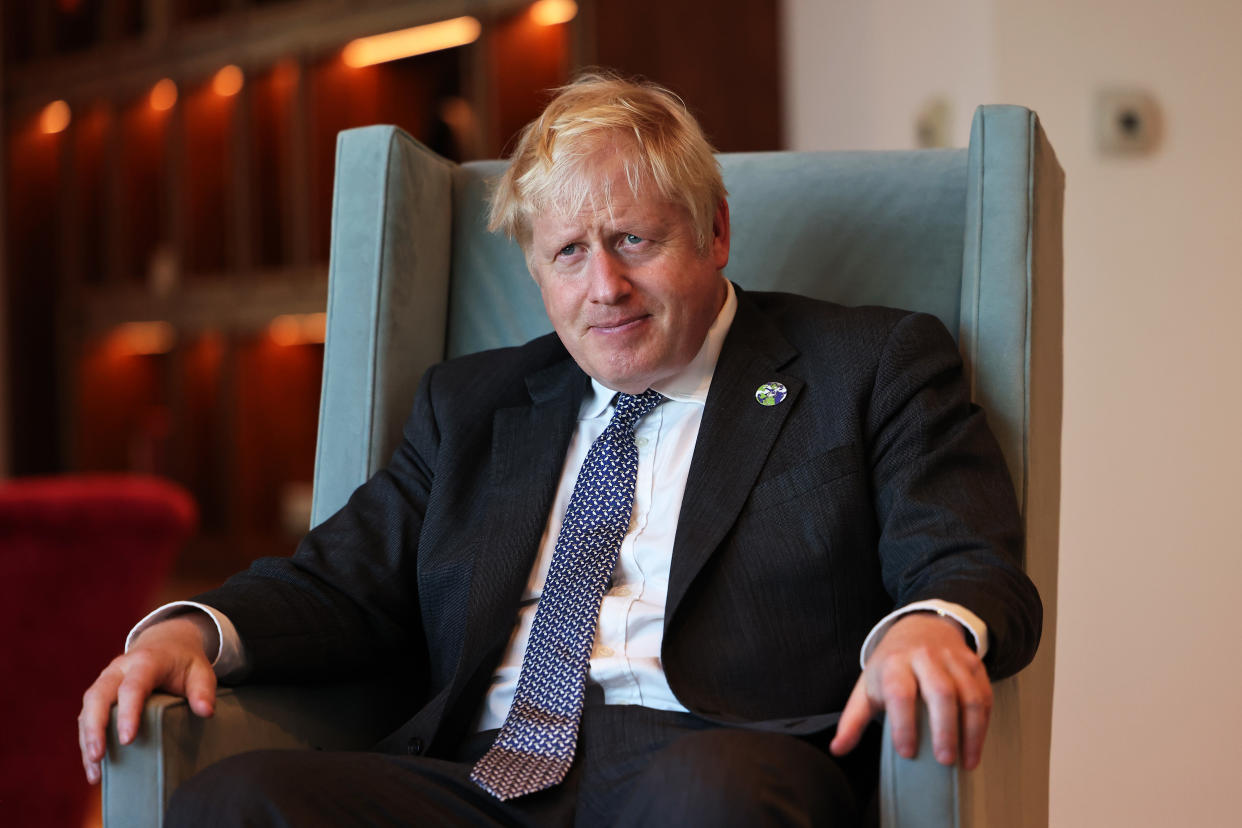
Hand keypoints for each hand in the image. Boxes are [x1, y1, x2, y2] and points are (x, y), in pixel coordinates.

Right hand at [78, 615, 217, 783]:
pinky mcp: (99, 694)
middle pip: (98, 696)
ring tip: (95, 772)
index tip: (128, 740)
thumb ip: (203, 690)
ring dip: (87, 740)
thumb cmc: (184, 662)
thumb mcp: (201, 670)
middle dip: (95, 728)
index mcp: (146, 661)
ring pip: (88, 708)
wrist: (167, 644)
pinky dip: (86, 742)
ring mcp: (105, 680)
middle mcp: (119, 669)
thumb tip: (206, 712)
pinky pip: (87, 717)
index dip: (128, 713)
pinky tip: (94, 767)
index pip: (132, 687)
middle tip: (99, 756)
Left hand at [829, 612, 991, 769]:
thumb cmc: (891, 665)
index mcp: (894, 663)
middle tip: (944, 761)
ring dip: (971, 731)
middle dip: (944, 729)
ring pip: (969, 695)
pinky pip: (984, 695)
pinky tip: (976, 745)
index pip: (899, 692)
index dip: (903, 724)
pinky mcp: (974, 664)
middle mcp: (925, 657)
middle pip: (940, 692)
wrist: (921, 626)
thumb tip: (838, 749)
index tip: (906, 753)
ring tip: (966, 761)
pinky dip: (983, 724)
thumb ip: (853, 719)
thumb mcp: (867, 686)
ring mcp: (953, 659)